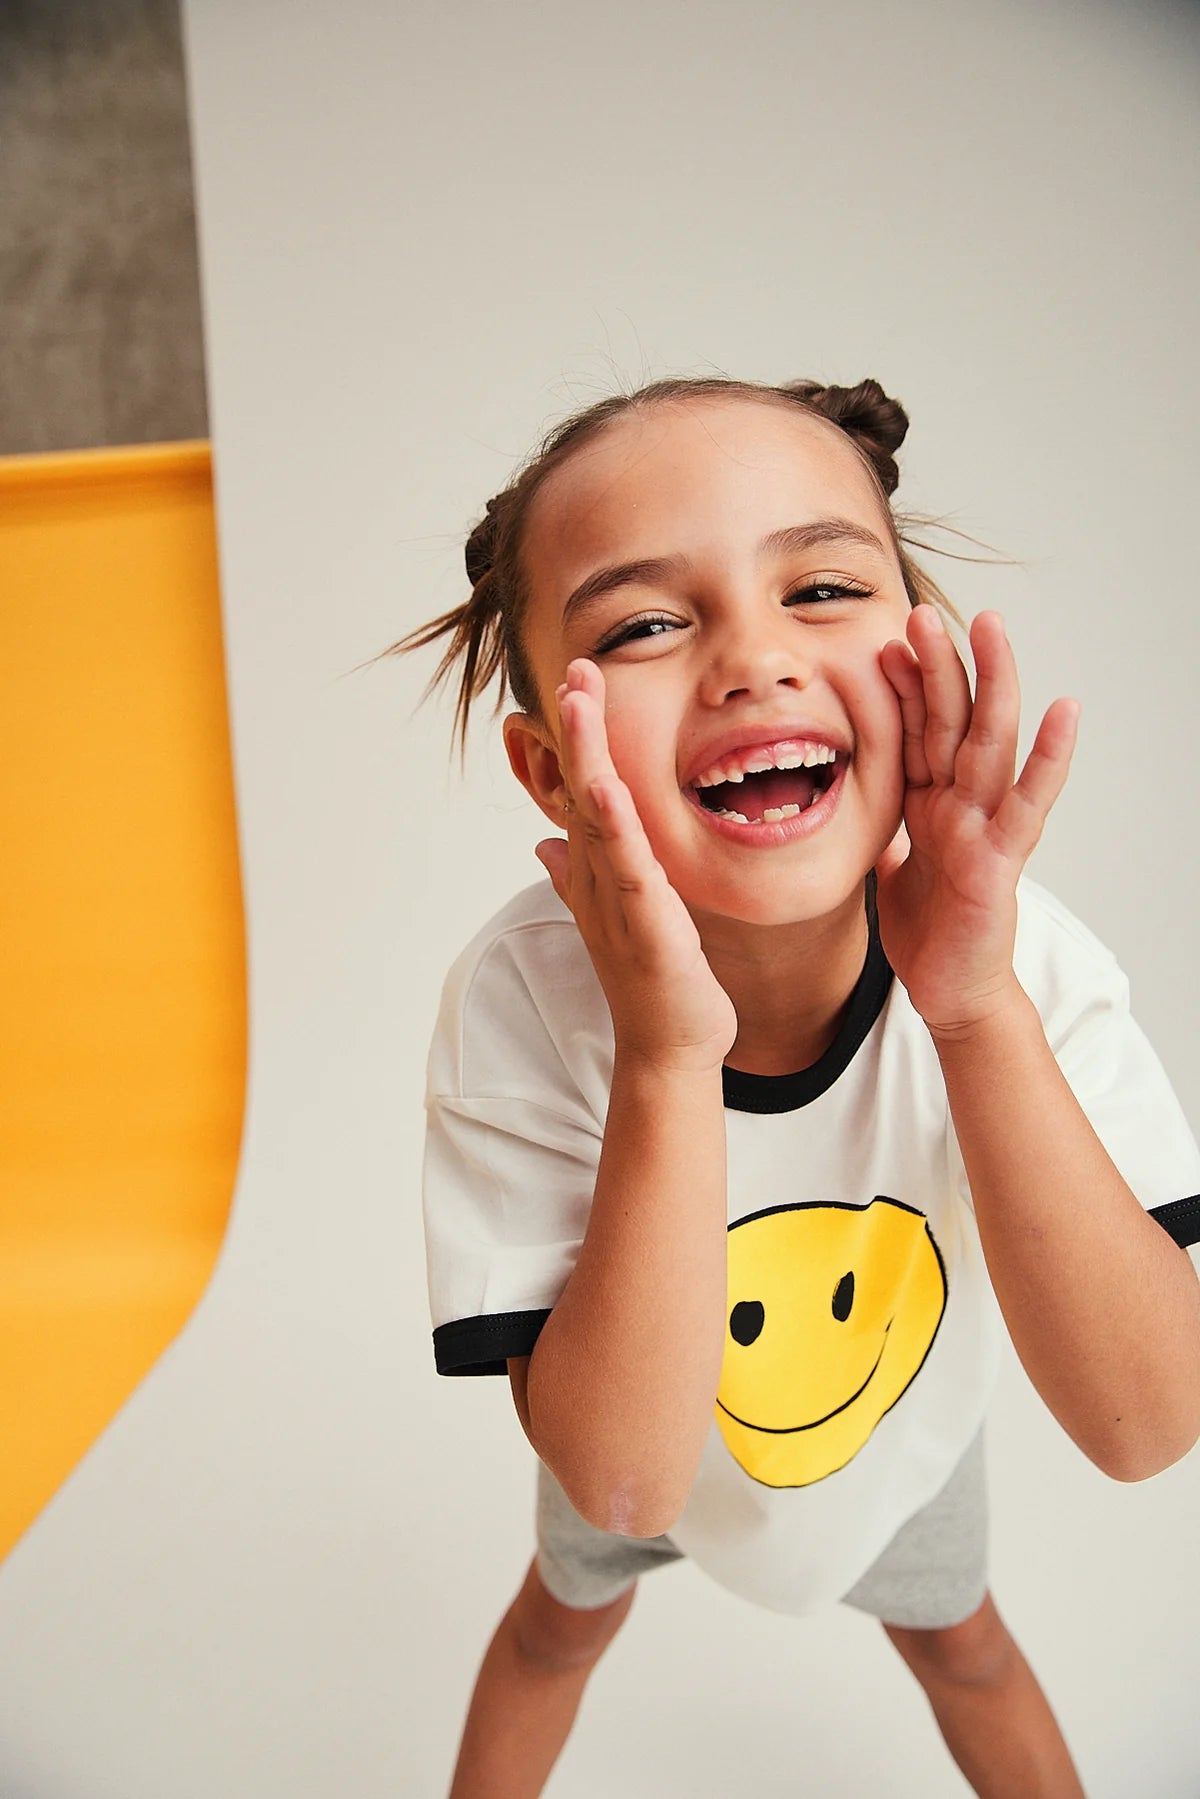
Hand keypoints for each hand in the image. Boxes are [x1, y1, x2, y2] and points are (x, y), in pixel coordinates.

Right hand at [535, 659, 737, 1072]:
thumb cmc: (655, 986)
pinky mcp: (646, 925)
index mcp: (599, 872)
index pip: (584, 791)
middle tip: (575, 668)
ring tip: (580, 699)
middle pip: (582, 789)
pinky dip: (616, 825)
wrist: (668, 1048)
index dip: (579, 738)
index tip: (579, 683)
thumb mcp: (621, 916)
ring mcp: (617, 901)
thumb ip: (583, 874)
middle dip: (577, 728)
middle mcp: (598, 879)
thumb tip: (549, 842)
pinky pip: (628, 866)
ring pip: (597, 815)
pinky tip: (609, 785)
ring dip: (587, 755)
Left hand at [875, 608, 1078, 1037]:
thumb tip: (855, 802)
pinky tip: (1064, 711)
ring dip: (991, 685)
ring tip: (992, 629)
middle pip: (950, 722)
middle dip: (940, 666)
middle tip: (921, 610)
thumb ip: (882, 829)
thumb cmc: (927, 934)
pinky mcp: (1003, 858)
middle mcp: (961, 804)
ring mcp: (986, 826)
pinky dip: (1048, 758)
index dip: (901, 689)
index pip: (915, 733)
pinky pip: (1026, 803)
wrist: (949, 993)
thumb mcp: (889, 868)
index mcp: (930, 803)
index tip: (886, 640)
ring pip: (991, 744)